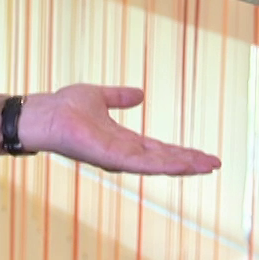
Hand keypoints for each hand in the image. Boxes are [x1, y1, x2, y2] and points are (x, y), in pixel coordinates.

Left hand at [17, 84, 220, 174]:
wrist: (44, 115)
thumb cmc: (64, 107)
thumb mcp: (98, 97)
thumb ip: (118, 97)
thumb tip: (140, 94)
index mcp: (122, 141)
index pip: (158, 148)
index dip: (180, 152)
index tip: (202, 155)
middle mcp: (123, 154)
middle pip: (163, 159)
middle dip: (189, 162)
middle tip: (215, 164)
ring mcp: (119, 158)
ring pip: (159, 164)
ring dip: (184, 165)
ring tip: (208, 166)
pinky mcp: (112, 158)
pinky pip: (143, 163)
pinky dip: (166, 164)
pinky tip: (185, 164)